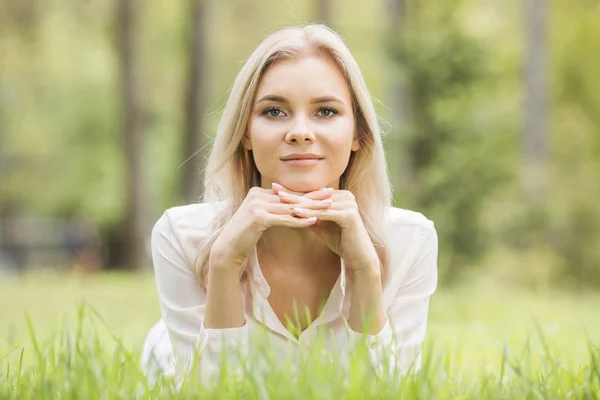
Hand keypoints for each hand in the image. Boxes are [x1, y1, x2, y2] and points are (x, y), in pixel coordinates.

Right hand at [210, 186, 333, 270]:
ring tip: (328, 207)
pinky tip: (314, 220)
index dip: (306, 193)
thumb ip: (274, 210)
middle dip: (312, 196)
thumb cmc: (245, 237)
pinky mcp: (258, 217)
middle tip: (331, 194)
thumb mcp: (261, 219)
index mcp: (258, 192)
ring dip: (311, 208)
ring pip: (290, 207)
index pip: (287, 192)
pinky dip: (300, 220)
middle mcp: (257, 195)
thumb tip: (292, 208)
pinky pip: (284, 219)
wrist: (227, 250)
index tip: (323, 192)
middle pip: (290, 197)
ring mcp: (257, 205)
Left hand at [272, 185, 379, 272]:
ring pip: (317, 204)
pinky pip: (324, 213)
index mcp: (341, 196)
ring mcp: (349, 204)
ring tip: (281, 200)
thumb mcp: (322, 226)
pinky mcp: (349, 214)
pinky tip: (295, 212)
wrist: (359, 257)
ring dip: (298, 202)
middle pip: (314, 196)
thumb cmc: (341, 241)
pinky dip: (309, 213)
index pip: (314, 193)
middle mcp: (346, 196)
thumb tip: (292, 210)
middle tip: (275, 190)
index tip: (277, 189)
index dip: (295, 192)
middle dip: (294, 194)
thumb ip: (310, 216)